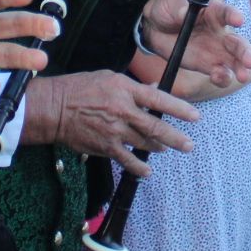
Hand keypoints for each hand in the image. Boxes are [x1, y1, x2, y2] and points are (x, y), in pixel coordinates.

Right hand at [24, 70, 195, 175]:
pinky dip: (139, 167)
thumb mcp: (108, 78)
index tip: (195, 116)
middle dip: (176, 138)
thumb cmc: (79, 89)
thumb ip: (133, 87)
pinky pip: (127, 160)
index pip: (159, 99)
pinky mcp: (106, 147)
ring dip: (158, 148)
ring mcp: (115, 131)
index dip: (179, 109)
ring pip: (144, 144)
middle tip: (189, 145)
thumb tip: (154, 91)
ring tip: (166, 150)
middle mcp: (123, 111)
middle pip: (156, 127)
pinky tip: (146, 171)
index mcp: (125, 90)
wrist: (55, 109)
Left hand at [139, 0, 250, 84]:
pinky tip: (219, 78)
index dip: (232, 15)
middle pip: (236, 42)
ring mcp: (215, 51)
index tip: (238, 20)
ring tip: (242, 76)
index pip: (225, 13)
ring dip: (240, 68)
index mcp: (212, 12)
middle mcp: (219, 32)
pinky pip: (219, 73)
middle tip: (250, 61)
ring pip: (233, 60)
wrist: (155, 27)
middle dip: (244, 51)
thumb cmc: (166, 10)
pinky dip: (222, 77)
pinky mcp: (207, 65)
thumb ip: (178, 10)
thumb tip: (183, 13)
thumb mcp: (170, 6)